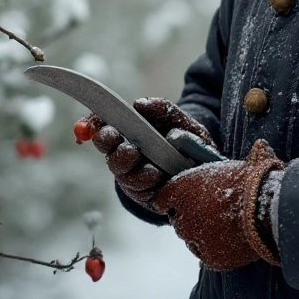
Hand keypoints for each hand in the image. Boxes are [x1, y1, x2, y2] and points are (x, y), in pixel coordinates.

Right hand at [88, 98, 216, 208]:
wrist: (205, 166)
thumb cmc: (187, 138)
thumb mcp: (178, 120)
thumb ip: (161, 108)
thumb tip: (139, 103)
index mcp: (129, 133)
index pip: (103, 127)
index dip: (94, 125)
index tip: (100, 123)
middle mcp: (126, 154)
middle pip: (107, 150)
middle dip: (110, 146)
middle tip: (122, 142)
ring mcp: (133, 176)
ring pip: (123, 174)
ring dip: (132, 168)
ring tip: (150, 166)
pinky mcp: (144, 194)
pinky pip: (139, 191)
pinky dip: (147, 182)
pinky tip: (157, 176)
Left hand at [152, 139, 283, 270]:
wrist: (266, 211)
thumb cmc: (255, 182)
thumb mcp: (245, 161)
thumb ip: (239, 159)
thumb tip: (260, 145)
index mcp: (181, 188)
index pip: (162, 199)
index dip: (174, 200)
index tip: (185, 201)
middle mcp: (182, 214)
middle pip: (178, 220)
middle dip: (191, 217)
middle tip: (212, 213)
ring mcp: (194, 237)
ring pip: (191, 238)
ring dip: (202, 234)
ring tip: (225, 227)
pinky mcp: (209, 257)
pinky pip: (207, 254)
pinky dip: (217, 250)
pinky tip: (231, 240)